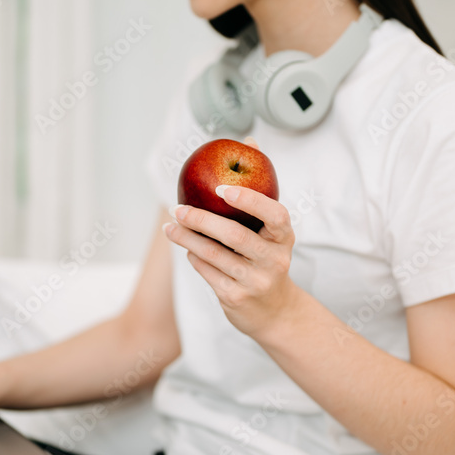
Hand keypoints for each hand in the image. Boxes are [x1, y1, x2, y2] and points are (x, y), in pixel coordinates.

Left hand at [163, 137, 298, 337]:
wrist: (275, 312)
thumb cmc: (266, 257)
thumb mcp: (271, 229)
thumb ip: (259, 189)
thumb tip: (249, 141)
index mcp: (284, 238)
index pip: (275, 215)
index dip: (251, 200)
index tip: (223, 187)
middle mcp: (274, 260)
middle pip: (236, 236)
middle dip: (202, 220)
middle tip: (179, 208)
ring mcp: (255, 282)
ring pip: (215, 255)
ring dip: (188, 238)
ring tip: (171, 227)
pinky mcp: (236, 298)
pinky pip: (208, 272)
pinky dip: (195, 258)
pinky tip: (187, 248)